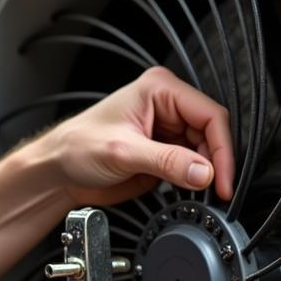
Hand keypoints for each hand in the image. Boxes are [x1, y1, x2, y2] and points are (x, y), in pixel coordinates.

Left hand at [41, 66, 234, 205]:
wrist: (58, 171)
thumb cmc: (76, 147)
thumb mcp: (123, 153)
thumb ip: (167, 162)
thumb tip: (203, 172)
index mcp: (158, 89)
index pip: (209, 114)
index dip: (222, 148)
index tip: (223, 178)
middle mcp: (165, 106)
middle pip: (211, 134)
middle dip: (214, 163)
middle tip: (214, 190)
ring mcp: (166, 129)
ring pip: (205, 151)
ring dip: (205, 173)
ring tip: (197, 191)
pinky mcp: (163, 152)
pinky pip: (192, 165)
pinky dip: (194, 180)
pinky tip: (187, 190)